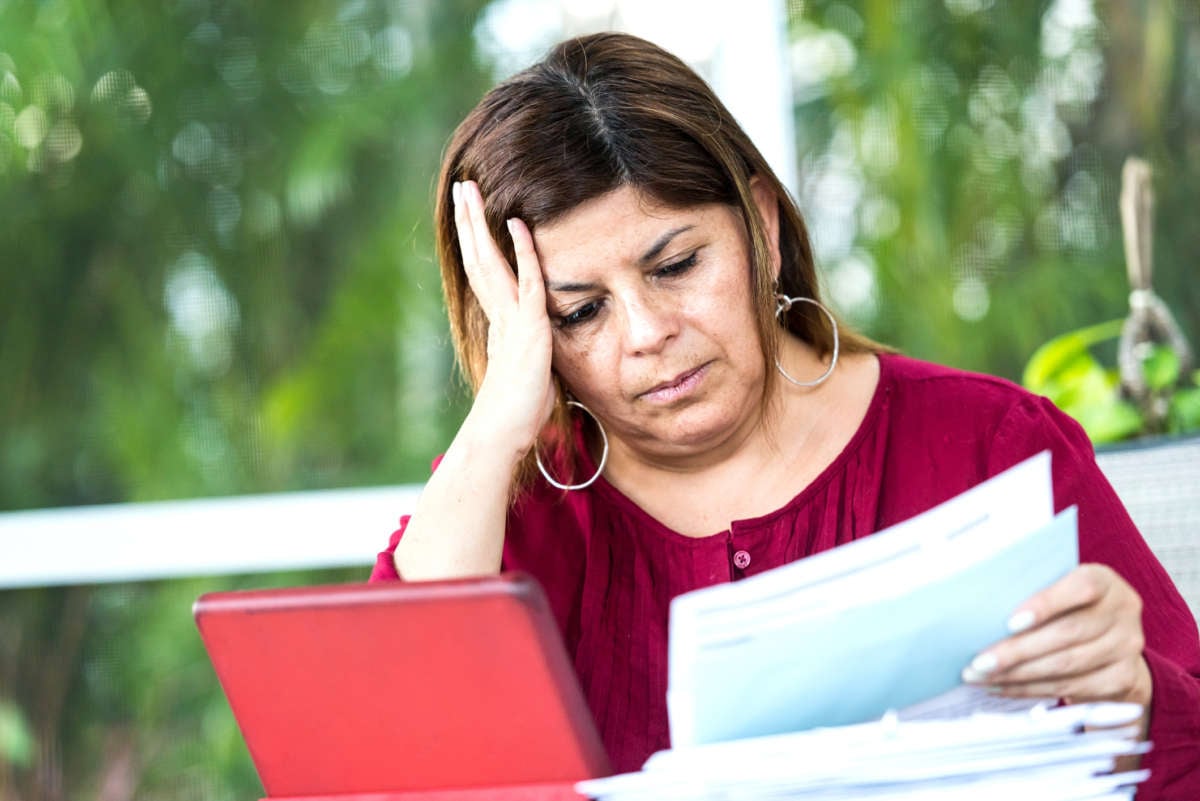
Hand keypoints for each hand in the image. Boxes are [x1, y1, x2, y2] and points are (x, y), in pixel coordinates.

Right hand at [453, 180, 555, 454]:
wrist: (501, 436)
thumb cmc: (517, 415)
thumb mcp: (529, 374)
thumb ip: (530, 354)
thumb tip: (535, 354)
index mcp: (499, 323)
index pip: (484, 272)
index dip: (477, 241)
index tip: (471, 214)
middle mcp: (499, 315)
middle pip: (478, 258)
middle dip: (469, 222)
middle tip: (462, 187)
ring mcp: (510, 320)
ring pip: (491, 262)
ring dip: (480, 225)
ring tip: (470, 192)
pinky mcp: (527, 330)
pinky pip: (528, 283)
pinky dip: (522, 254)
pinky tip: (517, 226)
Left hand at [961, 563, 1151, 708]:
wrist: (1111, 639)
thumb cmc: (1066, 605)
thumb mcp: (1056, 586)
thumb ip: (1030, 589)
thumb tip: (974, 602)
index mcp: (1104, 580)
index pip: (1081, 587)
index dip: (1046, 605)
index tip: (1010, 623)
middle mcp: (1122, 611)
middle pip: (1067, 634)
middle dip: (1017, 651)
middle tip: (978, 663)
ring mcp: (1127, 647)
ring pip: (1067, 666)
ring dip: (1018, 676)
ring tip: (981, 678)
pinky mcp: (1122, 679)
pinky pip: (1071, 688)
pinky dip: (1032, 690)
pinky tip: (1002, 688)